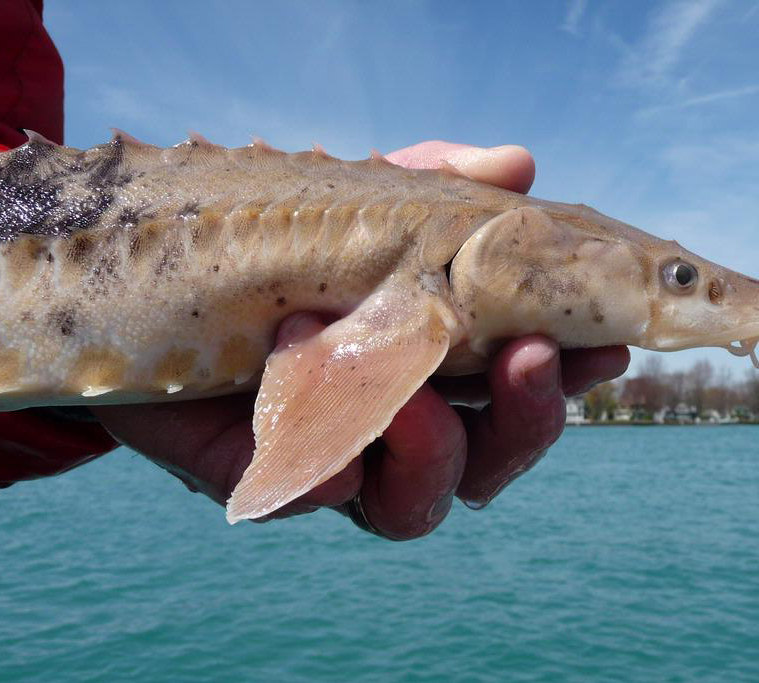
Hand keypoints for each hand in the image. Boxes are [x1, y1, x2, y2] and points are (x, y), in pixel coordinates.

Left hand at [92, 141, 629, 538]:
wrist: (152, 271)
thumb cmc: (273, 239)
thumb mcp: (361, 200)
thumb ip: (435, 185)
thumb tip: (516, 165)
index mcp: (436, 369)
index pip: (520, 393)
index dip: (567, 380)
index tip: (606, 345)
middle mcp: (397, 427)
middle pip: (489, 466)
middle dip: (526, 423)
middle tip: (532, 358)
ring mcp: (335, 461)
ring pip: (416, 506)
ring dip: (434, 450)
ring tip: (412, 391)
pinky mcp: (266, 476)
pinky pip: (315, 492)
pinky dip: (326, 446)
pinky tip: (307, 366)